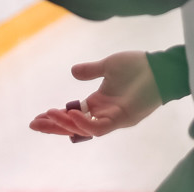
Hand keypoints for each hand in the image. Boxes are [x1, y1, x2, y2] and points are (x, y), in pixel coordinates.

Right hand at [29, 51, 163, 140]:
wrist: (159, 67)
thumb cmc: (138, 66)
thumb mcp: (108, 65)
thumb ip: (90, 70)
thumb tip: (72, 72)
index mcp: (99, 102)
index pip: (72, 114)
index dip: (56, 116)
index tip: (38, 116)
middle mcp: (103, 113)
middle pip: (74, 125)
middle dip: (53, 126)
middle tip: (34, 124)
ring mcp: (113, 117)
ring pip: (83, 129)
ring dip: (65, 124)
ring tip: (48, 115)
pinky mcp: (122, 118)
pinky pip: (100, 127)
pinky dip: (85, 123)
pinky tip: (72, 115)